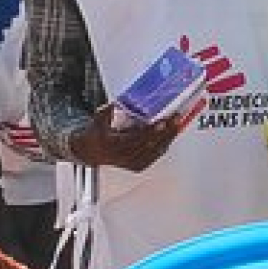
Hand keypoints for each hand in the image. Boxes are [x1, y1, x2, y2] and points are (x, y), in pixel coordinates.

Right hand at [67, 102, 186, 172]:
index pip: (137, 138)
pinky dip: (163, 146)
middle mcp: (124, 156)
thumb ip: (110, 110)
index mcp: (114, 145)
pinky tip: (169, 137)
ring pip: (155, 151)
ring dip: (168, 138)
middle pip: (150, 144)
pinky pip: (154, 157)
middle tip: (176, 119)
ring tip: (176, 126)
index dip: (152, 130)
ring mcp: (131, 163)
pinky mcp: (137, 166)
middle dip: (166, 131)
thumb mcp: (98, 119)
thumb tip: (121, 102)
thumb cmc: (95, 136)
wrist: (90, 152)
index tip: (162, 121)